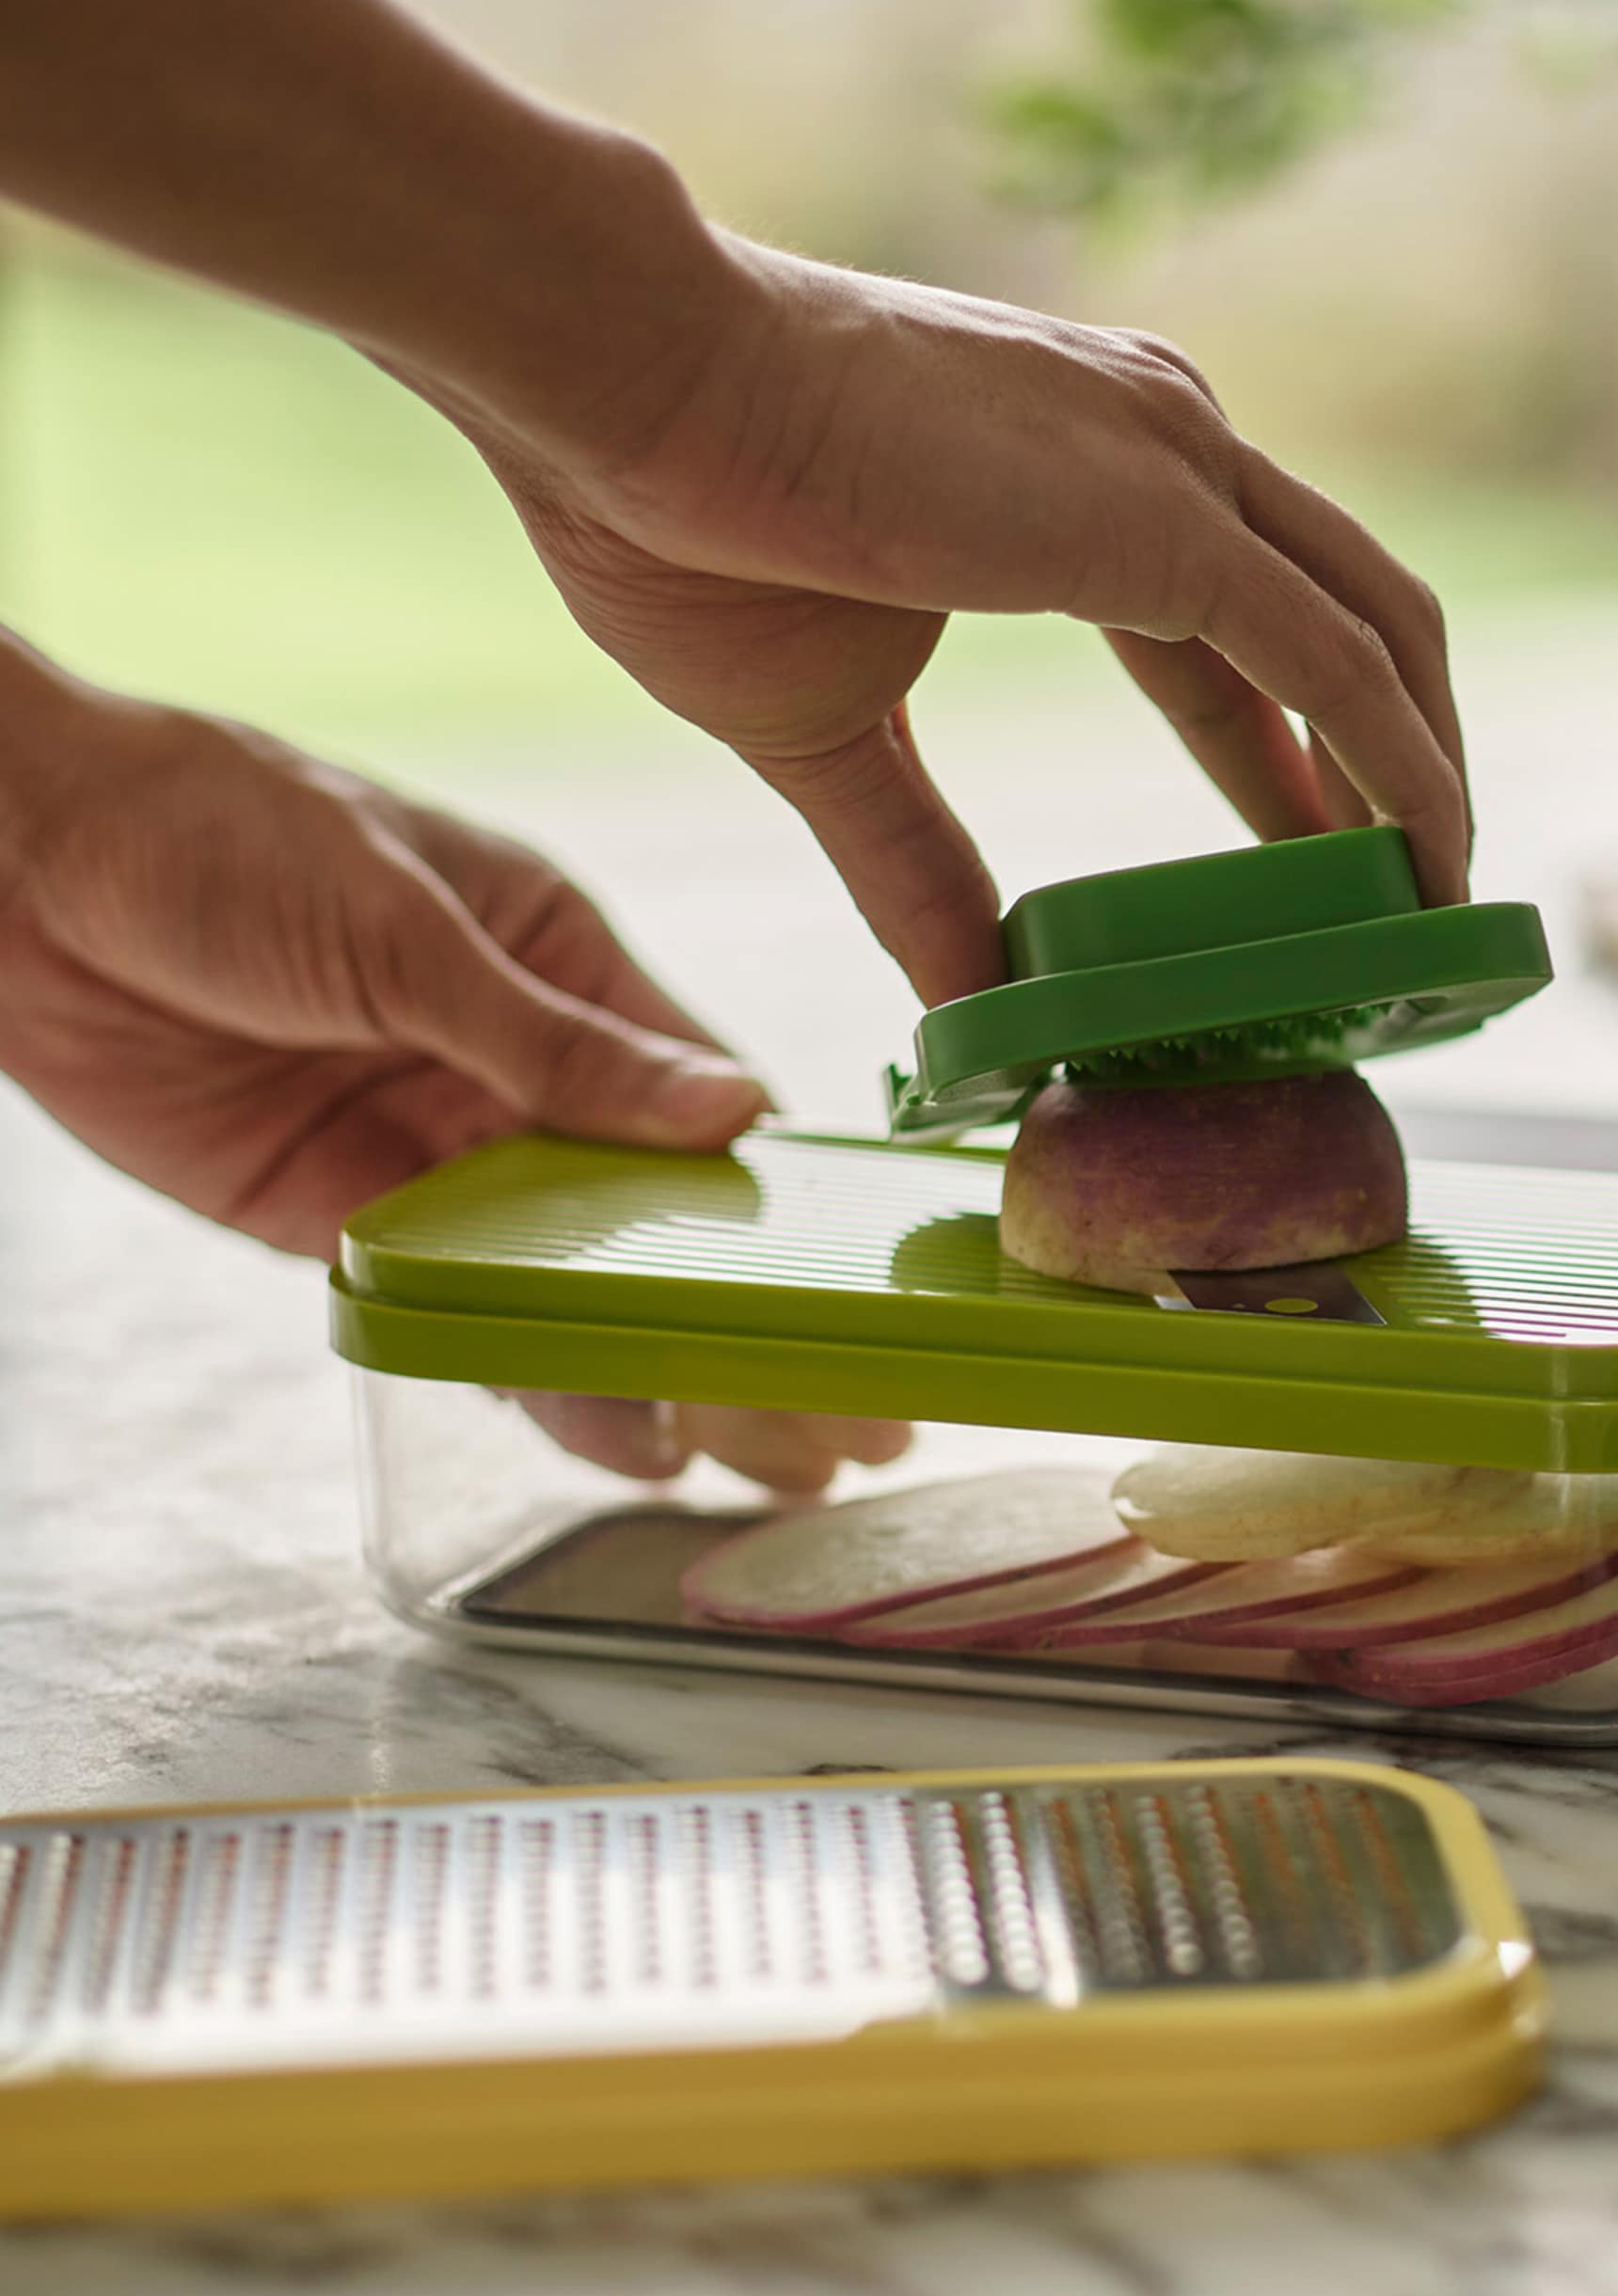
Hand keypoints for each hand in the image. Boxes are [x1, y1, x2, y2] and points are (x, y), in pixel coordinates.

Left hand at [0, 646, 904, 1490]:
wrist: (13, 867)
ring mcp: (429, 1146)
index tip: (855, 1294)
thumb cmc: (218, 831)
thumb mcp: (401, 924)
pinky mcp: (340, 1215)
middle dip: (743, 1318)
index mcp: (560, 960)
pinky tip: (602, 1432)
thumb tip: (730, 1113)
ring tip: (752, 1465)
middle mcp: (512, 1065)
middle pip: (651, 1214)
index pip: (702, 1099)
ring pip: (566, 1278)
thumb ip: (555, 1039)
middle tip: (843, 1427)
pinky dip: (524, 1371)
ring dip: (651, 1367)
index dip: (779, 1204)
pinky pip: (456, 1306)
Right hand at [452, 245, 1469, 1004]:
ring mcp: (1174, 461)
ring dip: (1426, 763)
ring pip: (1373, 623)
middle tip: (1415, 886)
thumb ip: (916, 862)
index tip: (1330, 851)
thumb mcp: (830, 729)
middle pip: (1343, 608)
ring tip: (1446, 892)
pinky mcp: (1163, 517)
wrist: (625, 377)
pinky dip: (1397, 762)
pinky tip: (1425, 854)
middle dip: (1397, 752)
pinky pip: (1333, 659)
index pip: (1240, 626)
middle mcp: (1160, 437)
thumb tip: (959, 1002)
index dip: (1293, 750)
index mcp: (1085, 466)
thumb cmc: (683, 520)